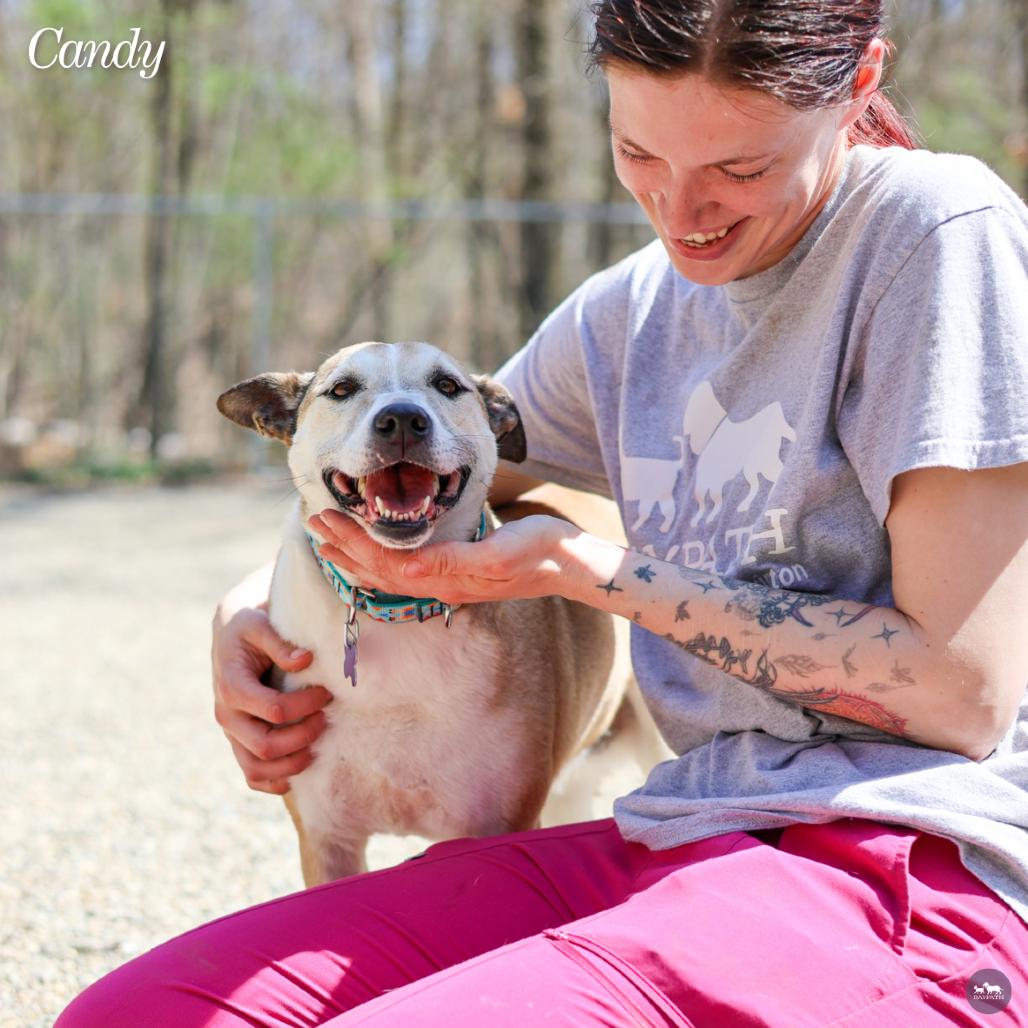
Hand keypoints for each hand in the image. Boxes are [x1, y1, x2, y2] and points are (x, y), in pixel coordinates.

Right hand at [211, 604, 331, 794]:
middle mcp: (227, 715)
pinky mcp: (238, 742)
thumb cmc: (248, 628)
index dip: (306, 706)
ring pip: (256, 768)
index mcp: (232, 687)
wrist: (230, 636)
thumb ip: (280, 643)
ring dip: (291, 765)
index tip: (326, 692)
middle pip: (266, 745)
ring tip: (316, 748)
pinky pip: (252, 775)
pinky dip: (274, 782)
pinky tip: (297, 773)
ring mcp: (231, 733)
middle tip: (325, 718)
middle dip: (303, 736)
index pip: (274, 710)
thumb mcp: (260, 625)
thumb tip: (305, 660)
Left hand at [307, 509, 576, 604]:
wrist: (567, 563)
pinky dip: (380, 558)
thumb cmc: (538, 552)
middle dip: (343, 548)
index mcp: (444, 579)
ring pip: (387, 573)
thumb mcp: (497, 554)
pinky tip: (373, 551)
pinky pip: (406, 570)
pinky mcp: (456, 572)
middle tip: (314, 524)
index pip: (383, 563)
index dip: (352, 543)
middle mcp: (439, 585)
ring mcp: (447, 582)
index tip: (325, 522)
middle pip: (378, 571)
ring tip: (328, 540)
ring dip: (356, 555)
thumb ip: (451, 563)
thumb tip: (404, 568)